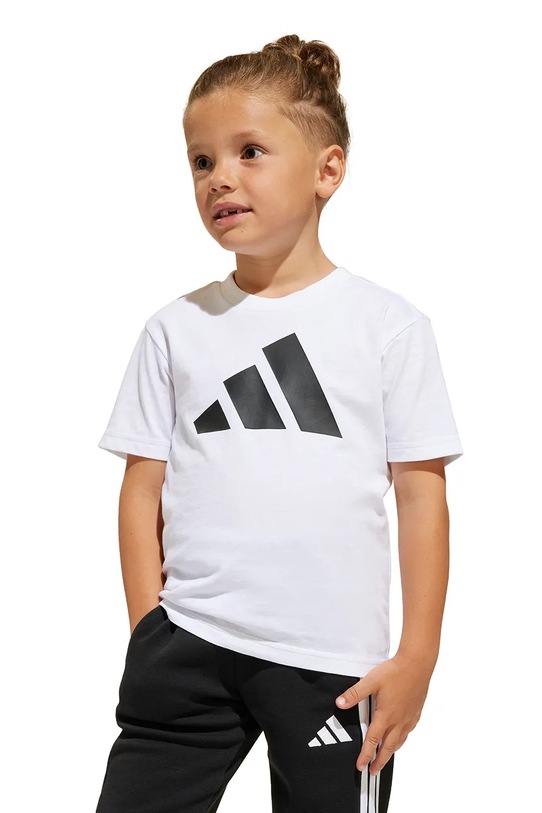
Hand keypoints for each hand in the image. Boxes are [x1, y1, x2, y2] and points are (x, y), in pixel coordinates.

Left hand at [335, 653, 433, 774]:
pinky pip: (408, 732)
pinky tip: (400, 737)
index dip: (365, 755)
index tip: (360, 766)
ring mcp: (409, 718)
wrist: (417, 665)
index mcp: (386, 715)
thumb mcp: (371, 681)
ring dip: (390, 752)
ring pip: (399, 741)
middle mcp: (398, 720)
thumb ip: (354, 693)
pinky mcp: (416, 712)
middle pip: (388, 747)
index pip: (373, 740)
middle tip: (372, 771)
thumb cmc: (395, 672)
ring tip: (385, 758)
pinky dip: (401, 739)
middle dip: (379, 761)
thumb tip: (339, 703)